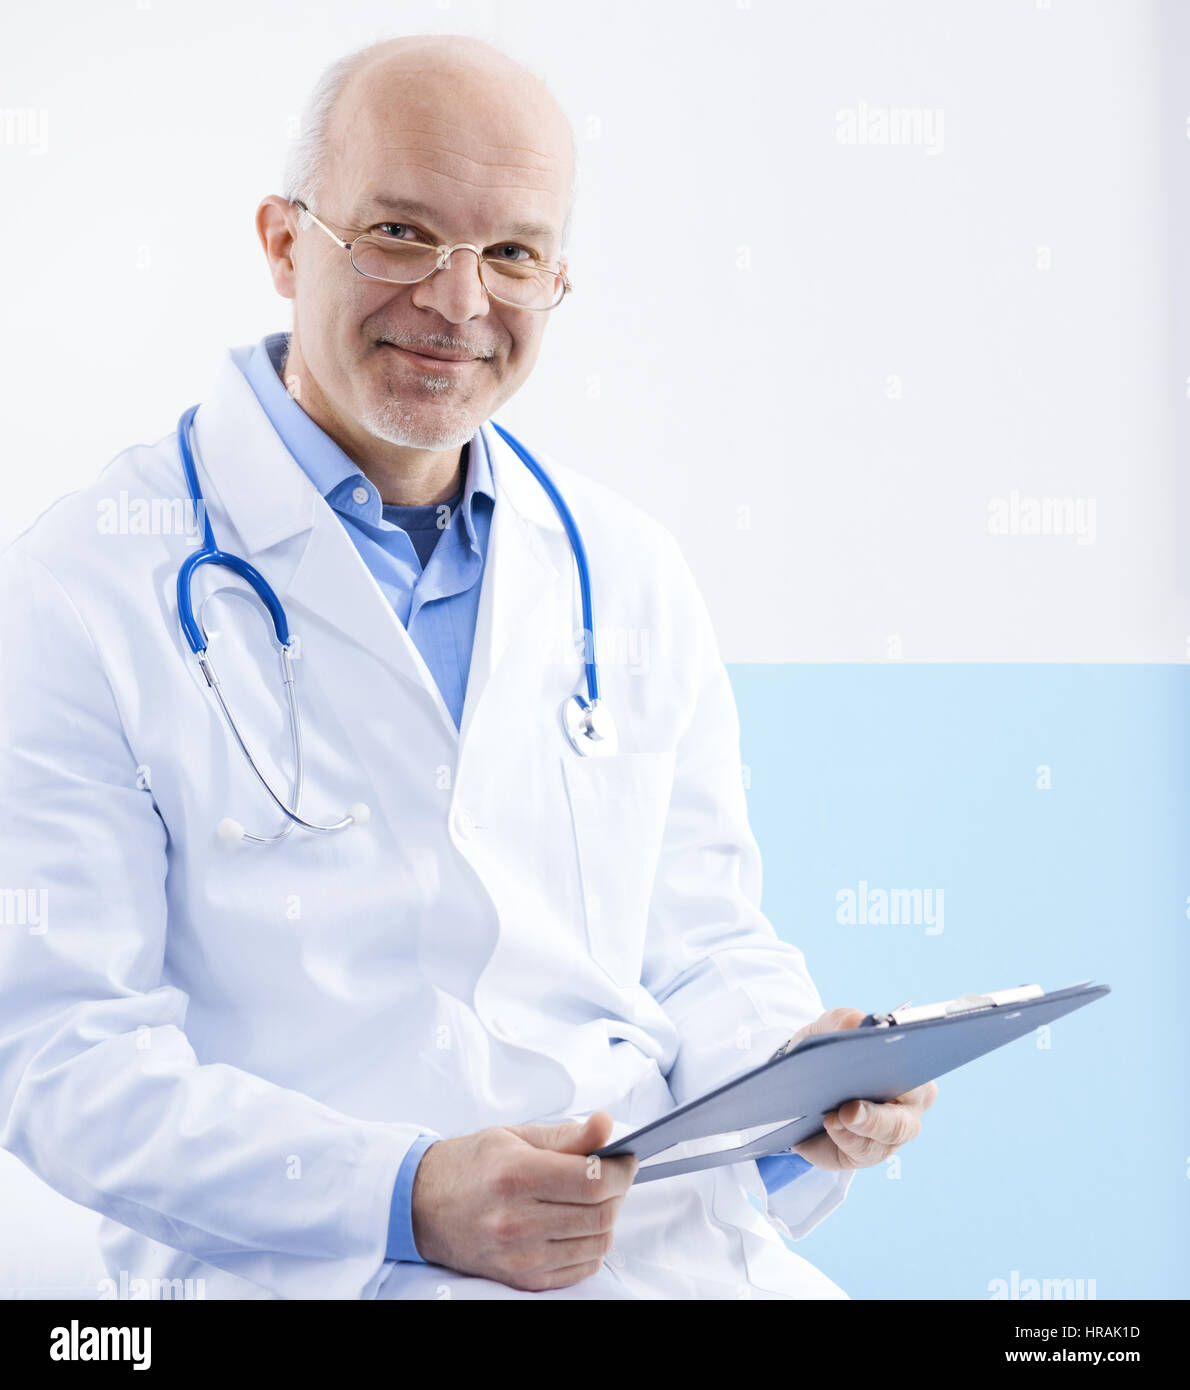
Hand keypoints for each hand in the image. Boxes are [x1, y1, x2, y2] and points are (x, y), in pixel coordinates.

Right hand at [410, 1110, 637, 1290]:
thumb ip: (568, 1135)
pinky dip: (591, 1245)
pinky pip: (582, 1267)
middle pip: (600, 1214)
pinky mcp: (523, 1279)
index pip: (593, 1180)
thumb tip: (607, 1125)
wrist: (424, 1206)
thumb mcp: (516, 1136)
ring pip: (597, 1243)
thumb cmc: (471, 1165)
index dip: (621, 1168)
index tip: (626, 1158)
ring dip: (606, 1218)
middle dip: (617, 1192)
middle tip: (611, 1175)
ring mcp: (520, 1256)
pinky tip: (577, 1224)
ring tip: (591, 1198)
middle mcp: (517, 1221)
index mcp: (516, 1175)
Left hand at [790, 1007, 937, 1170]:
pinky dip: (842, 1140)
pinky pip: (861, 1152)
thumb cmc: (830, 1050)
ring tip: (831, 1118)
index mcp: (911, 1072)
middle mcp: (909, 1109)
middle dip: (875, 1117)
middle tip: (849, 1110)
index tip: (882, 1064)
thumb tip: (855, 1023)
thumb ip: (842, 1021)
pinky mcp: (867, 1153)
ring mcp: (890, 1136)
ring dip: (855, 1132)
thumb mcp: (829, 1029)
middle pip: (902, 1121)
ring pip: (882, 1142)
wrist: (805, 1082)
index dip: (904, 1069)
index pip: (918, 1073)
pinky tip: (828, 1127)